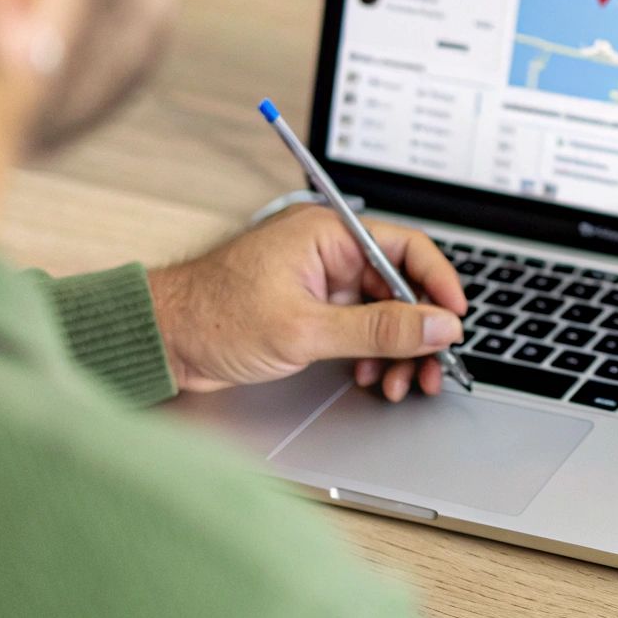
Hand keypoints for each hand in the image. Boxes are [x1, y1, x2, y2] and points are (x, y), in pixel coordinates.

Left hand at [147, 204, 466, 401]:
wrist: (161, 342)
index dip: (440, 285)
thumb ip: (379, 328)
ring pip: (385, 313)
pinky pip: (362, 328)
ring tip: (399, 384)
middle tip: (432, 369)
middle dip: (419, 333)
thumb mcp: (305, 329)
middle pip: (403, 288)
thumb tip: (438, 325)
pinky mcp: (313, 310)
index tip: (456, 321)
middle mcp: (331, 252)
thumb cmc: (212, 318)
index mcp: (330, 234)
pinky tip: (371, 377)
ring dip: (398, 351)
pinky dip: (374, 355)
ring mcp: (323, 282)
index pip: (409, 249)